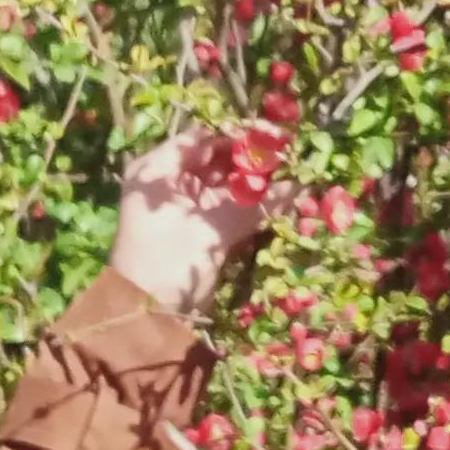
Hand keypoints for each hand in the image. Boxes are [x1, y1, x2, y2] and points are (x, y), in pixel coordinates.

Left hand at [110, 120, 279, 318]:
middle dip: (252, 157)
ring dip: (258, 181)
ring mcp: (187, 209)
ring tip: (294, 171)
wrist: (151, 316)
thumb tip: (298, 184)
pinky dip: (255, 206)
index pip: (202, 139)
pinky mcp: (202, 232)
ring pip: (228, 185)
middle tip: (289, 152)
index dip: (236, 134)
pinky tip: (286, 198)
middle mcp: (171, 184)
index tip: (271, 133)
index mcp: (158, 171)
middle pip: (217, 161)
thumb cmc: (168, 260)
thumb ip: (256, 204)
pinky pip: (232, 209)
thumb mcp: (210, 227)